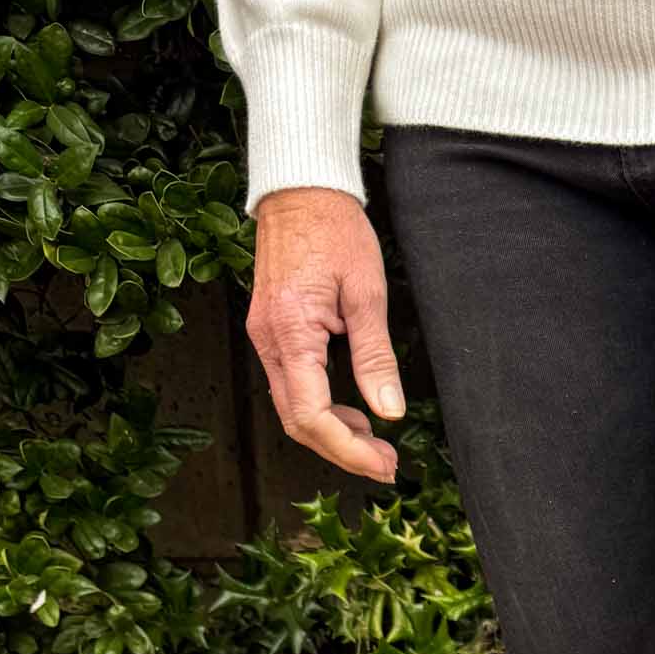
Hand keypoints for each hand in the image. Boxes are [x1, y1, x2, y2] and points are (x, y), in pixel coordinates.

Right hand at [246, 186, 402, 481]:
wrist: (299, 189)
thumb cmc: (334, 229)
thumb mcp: (367, 293)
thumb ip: (375, 357)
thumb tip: (389, 412)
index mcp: (290, 332)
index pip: (312, 415)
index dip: (348, 450)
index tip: (383, 463)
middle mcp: (268, 341)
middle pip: (298, 422)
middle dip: (343, 451)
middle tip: (387, 464)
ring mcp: (265, 337)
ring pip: (293, 408)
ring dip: (334, 434)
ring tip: (377, 445)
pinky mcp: (271, 332)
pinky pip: (291, 386)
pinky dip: (322, 409)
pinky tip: (354, 414)